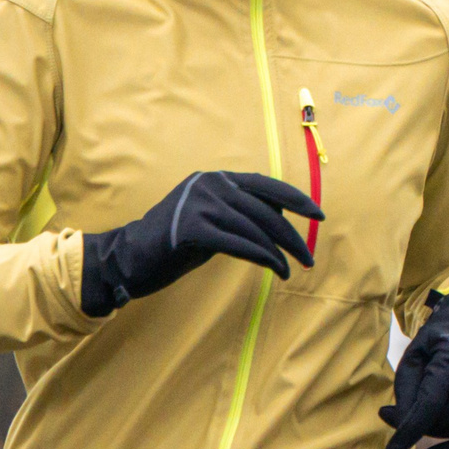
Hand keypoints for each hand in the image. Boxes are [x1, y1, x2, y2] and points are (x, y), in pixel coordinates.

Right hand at [81, 171, 322, 315]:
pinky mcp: (194, 228)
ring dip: (280, 252)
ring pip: (256, 228)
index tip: (318, 215)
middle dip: (292, 236)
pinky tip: (276, 269)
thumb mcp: (212, 221)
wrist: (130, 257)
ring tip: (292, 270)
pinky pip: (241, 244)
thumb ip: (241, 214)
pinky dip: (263, 257)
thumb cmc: (173, 243)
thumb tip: (282, 220)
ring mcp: (200, 204)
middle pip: (265, 210)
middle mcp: (210, 184)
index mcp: (215, 179)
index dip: (296, 200)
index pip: (266, 185)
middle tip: (309, 257)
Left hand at [380, 290, 448, 448]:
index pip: (430, 403)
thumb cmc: (438, 346)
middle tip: (391, 413)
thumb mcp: (414, 356)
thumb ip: (405, 390)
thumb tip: (399, 426)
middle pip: (440, 420)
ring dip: (431, 429)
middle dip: (414, 423)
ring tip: (419, 411)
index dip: (409, 429)